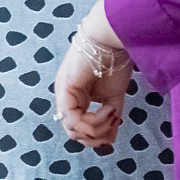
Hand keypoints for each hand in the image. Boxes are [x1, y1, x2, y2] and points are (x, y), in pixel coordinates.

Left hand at [54, 4, 131, 148]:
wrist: (111, 38)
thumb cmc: (114, 61)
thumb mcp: (114, 97)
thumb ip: (110, 119)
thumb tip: (109, 141)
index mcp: (76, 99)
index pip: (79, 130)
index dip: (97, 137)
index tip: (115, 128)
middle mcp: (66, 99)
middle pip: (75, 134)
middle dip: (97, 137)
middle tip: (115, 124)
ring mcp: (63, 94)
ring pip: (74, 130)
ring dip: (98, 129)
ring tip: (113, 114)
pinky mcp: (65, 90)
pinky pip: (73, 120)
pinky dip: (93, 122)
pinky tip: (109, 112)